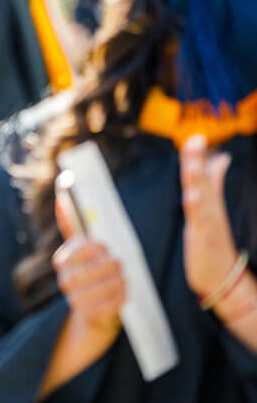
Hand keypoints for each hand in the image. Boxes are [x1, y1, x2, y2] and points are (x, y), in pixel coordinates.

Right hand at [52, 196, 125, 341]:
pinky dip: (122, 297)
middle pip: (102, 266)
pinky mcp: (91, 316)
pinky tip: (120, 295)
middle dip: (114, 265)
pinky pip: (116, 301)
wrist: (89, 316)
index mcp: (62, 261)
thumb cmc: (89, 275)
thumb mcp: (80, 251)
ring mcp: (76, 300)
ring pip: (111, 284)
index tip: (105, 248)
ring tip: (121, 280)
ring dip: (121, 281)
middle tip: (118, 266)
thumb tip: (61, 197)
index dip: (99, 247)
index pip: (84, 247)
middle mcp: (65, 280)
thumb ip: (71, 225)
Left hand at [181, 134, 239, 300]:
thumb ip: (213, 183)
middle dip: (197, 160)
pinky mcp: (203, 238)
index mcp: (210, 203)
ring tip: (191, 163)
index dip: (198, 157)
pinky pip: (199, 221)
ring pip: (201, 197)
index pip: (204, 175)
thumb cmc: (214, 242)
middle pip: (202, 181)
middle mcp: (210, 210)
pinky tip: (192, 196)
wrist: (225, 279)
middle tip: (195, 139)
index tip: (195, 137)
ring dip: (196, 179)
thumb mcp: (211, 209)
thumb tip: (219, 159)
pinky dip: (196, 208)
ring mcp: (208, 223)